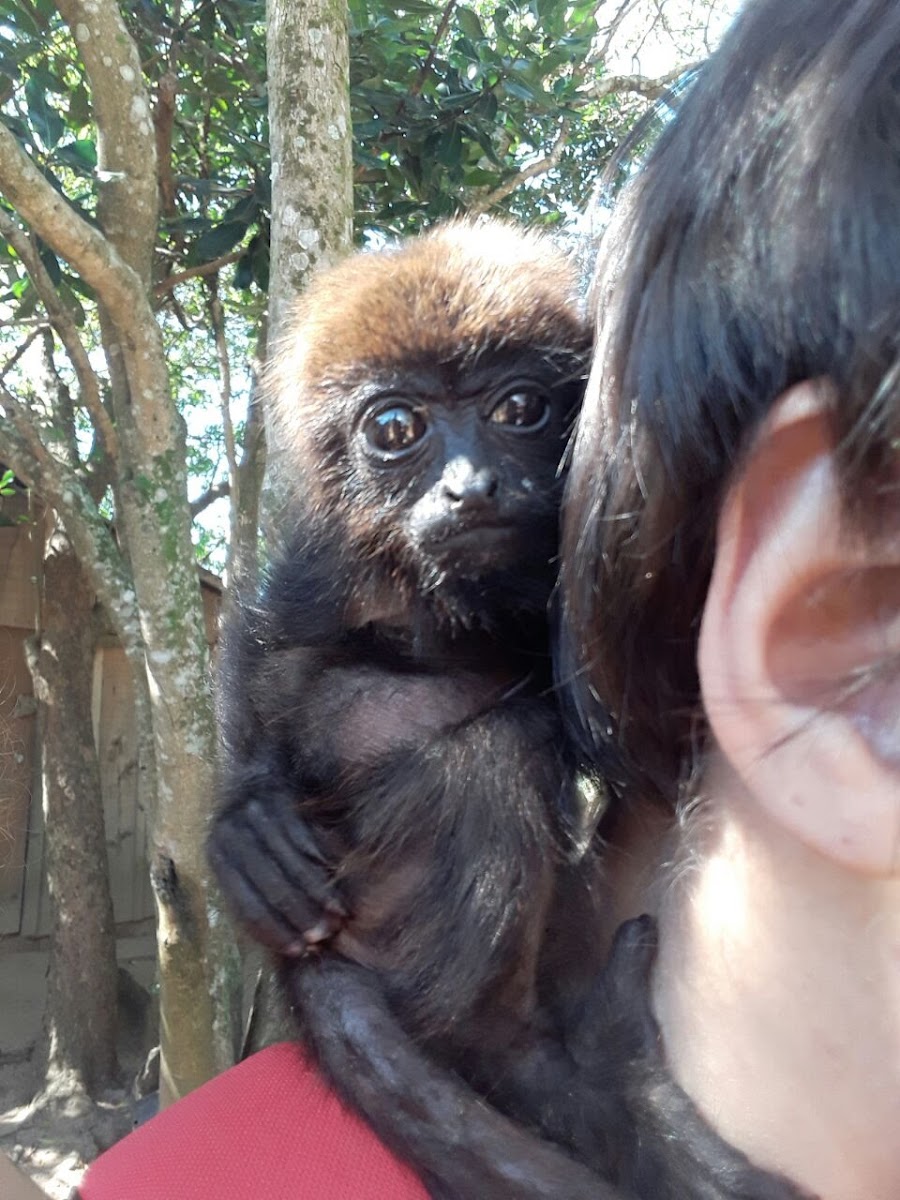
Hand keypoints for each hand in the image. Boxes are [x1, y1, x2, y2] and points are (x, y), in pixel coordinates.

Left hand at [208, 789, 347, 955]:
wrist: (256, 766)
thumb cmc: (251, 827)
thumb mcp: (239, 857)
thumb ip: (254, 891)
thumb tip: (286, 944)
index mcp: (216, 855)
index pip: (245, 904)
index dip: (274, 931)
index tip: (300, 951)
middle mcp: (231, 832)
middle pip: (269, 885)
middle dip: (300, 915)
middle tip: (325, 937)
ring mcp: (255, 812)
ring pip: (290, 863)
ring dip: (317, 894)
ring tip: (339, 916)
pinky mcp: (280, 796)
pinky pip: (305, 838)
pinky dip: (324, 863)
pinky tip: (338, 880)